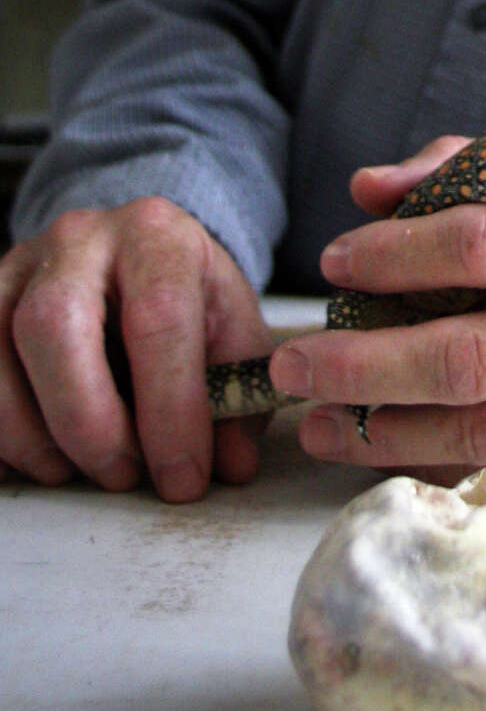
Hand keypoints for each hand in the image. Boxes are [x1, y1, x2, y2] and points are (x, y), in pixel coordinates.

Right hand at [0, 198, 271, 501]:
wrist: (132, 257)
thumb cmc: (182, 295)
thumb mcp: (229, 328)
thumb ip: (237, 392)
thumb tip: (231, 463)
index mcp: (156, 235)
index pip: (158, 316)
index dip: (171, 408)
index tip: (184, 475)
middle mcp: (80, 240)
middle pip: (56, 326)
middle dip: (89, 422)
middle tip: (123, 473)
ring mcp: (20, 268)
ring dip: (35, 437)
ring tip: (79, 470)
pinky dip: (1, 435)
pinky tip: (37, 457)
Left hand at [271, 134, 485, 487]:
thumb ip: (465, 171)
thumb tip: (367, 189)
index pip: (485, 243)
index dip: (399, 254)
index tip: (338, 260)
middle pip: (472, 355)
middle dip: (365, 366)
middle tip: (295, 367)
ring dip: (385, 430)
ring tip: (319, 421)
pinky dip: (445, 461)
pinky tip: (389, 448)